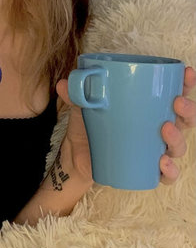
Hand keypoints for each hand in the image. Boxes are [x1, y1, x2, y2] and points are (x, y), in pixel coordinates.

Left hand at [56, 64, 195, 187]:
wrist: (75, 157)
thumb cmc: (88, 125)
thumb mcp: (82, 106)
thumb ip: (75, 94)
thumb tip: (64, 83)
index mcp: (150, 108)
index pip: (176, 93)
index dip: (187, 84)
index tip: (189, 73)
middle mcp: (158, 128)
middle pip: (185, 120)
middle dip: (188, 110)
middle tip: (177, 103)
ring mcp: (154, 150)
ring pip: (179, 146)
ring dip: (178, 138)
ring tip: (165, 129)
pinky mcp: (147, 170)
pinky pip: (167, 175)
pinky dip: (170, 171)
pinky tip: (163, 163)